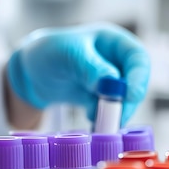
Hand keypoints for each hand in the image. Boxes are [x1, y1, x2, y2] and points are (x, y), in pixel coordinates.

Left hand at [7, 23, 150, 124]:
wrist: (28, 73)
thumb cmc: (48, 53)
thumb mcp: (68, 55)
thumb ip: (90, 67)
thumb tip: (112, 84)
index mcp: (113, 41)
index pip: (137, 58)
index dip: (139, 77)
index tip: (130, 95)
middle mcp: (115, 61)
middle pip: (134, 83)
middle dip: (127, 102)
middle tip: (115, 119)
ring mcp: (109, 81)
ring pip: (123, 100)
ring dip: (115, 114)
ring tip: (99, 124)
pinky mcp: (99, 99)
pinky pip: (109, 112)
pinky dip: (103, 120)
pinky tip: (92, 126)